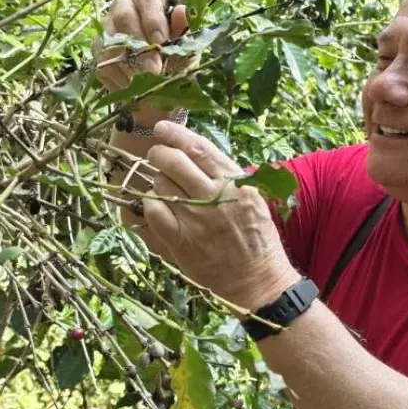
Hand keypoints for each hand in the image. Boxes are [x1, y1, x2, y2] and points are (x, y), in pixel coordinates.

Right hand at [94, 0, 188, 90]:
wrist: (157, 70)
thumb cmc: (173, 48)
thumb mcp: (183, 41)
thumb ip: (183, 28)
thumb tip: (181, 11)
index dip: (153, 21)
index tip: (161, 44)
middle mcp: (124, 5)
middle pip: (123, 18)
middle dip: (139, 46)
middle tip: (153, 70)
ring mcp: (107, 25)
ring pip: (109, 40)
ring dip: (125, 64)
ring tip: (140, 81)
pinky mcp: (97, 46)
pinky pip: (100, 60)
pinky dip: (113, 76)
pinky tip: (127, 86)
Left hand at [126, 121, 300, 310]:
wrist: (258, 280)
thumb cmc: (257, 238)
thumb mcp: (252, 198)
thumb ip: (227, 176)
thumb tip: (195, 152)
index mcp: (234, 183)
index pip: (199, 148)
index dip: (175, 134)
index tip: (161, 128)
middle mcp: (214, 196)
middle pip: (174, 161)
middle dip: (159, 153)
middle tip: (155, 155)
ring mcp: (195, 219)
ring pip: (160, 184)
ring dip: (156, 180)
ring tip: (163, 187)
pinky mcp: (181, 241)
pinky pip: (154, 212)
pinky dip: (150, 204)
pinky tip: (156, 206)